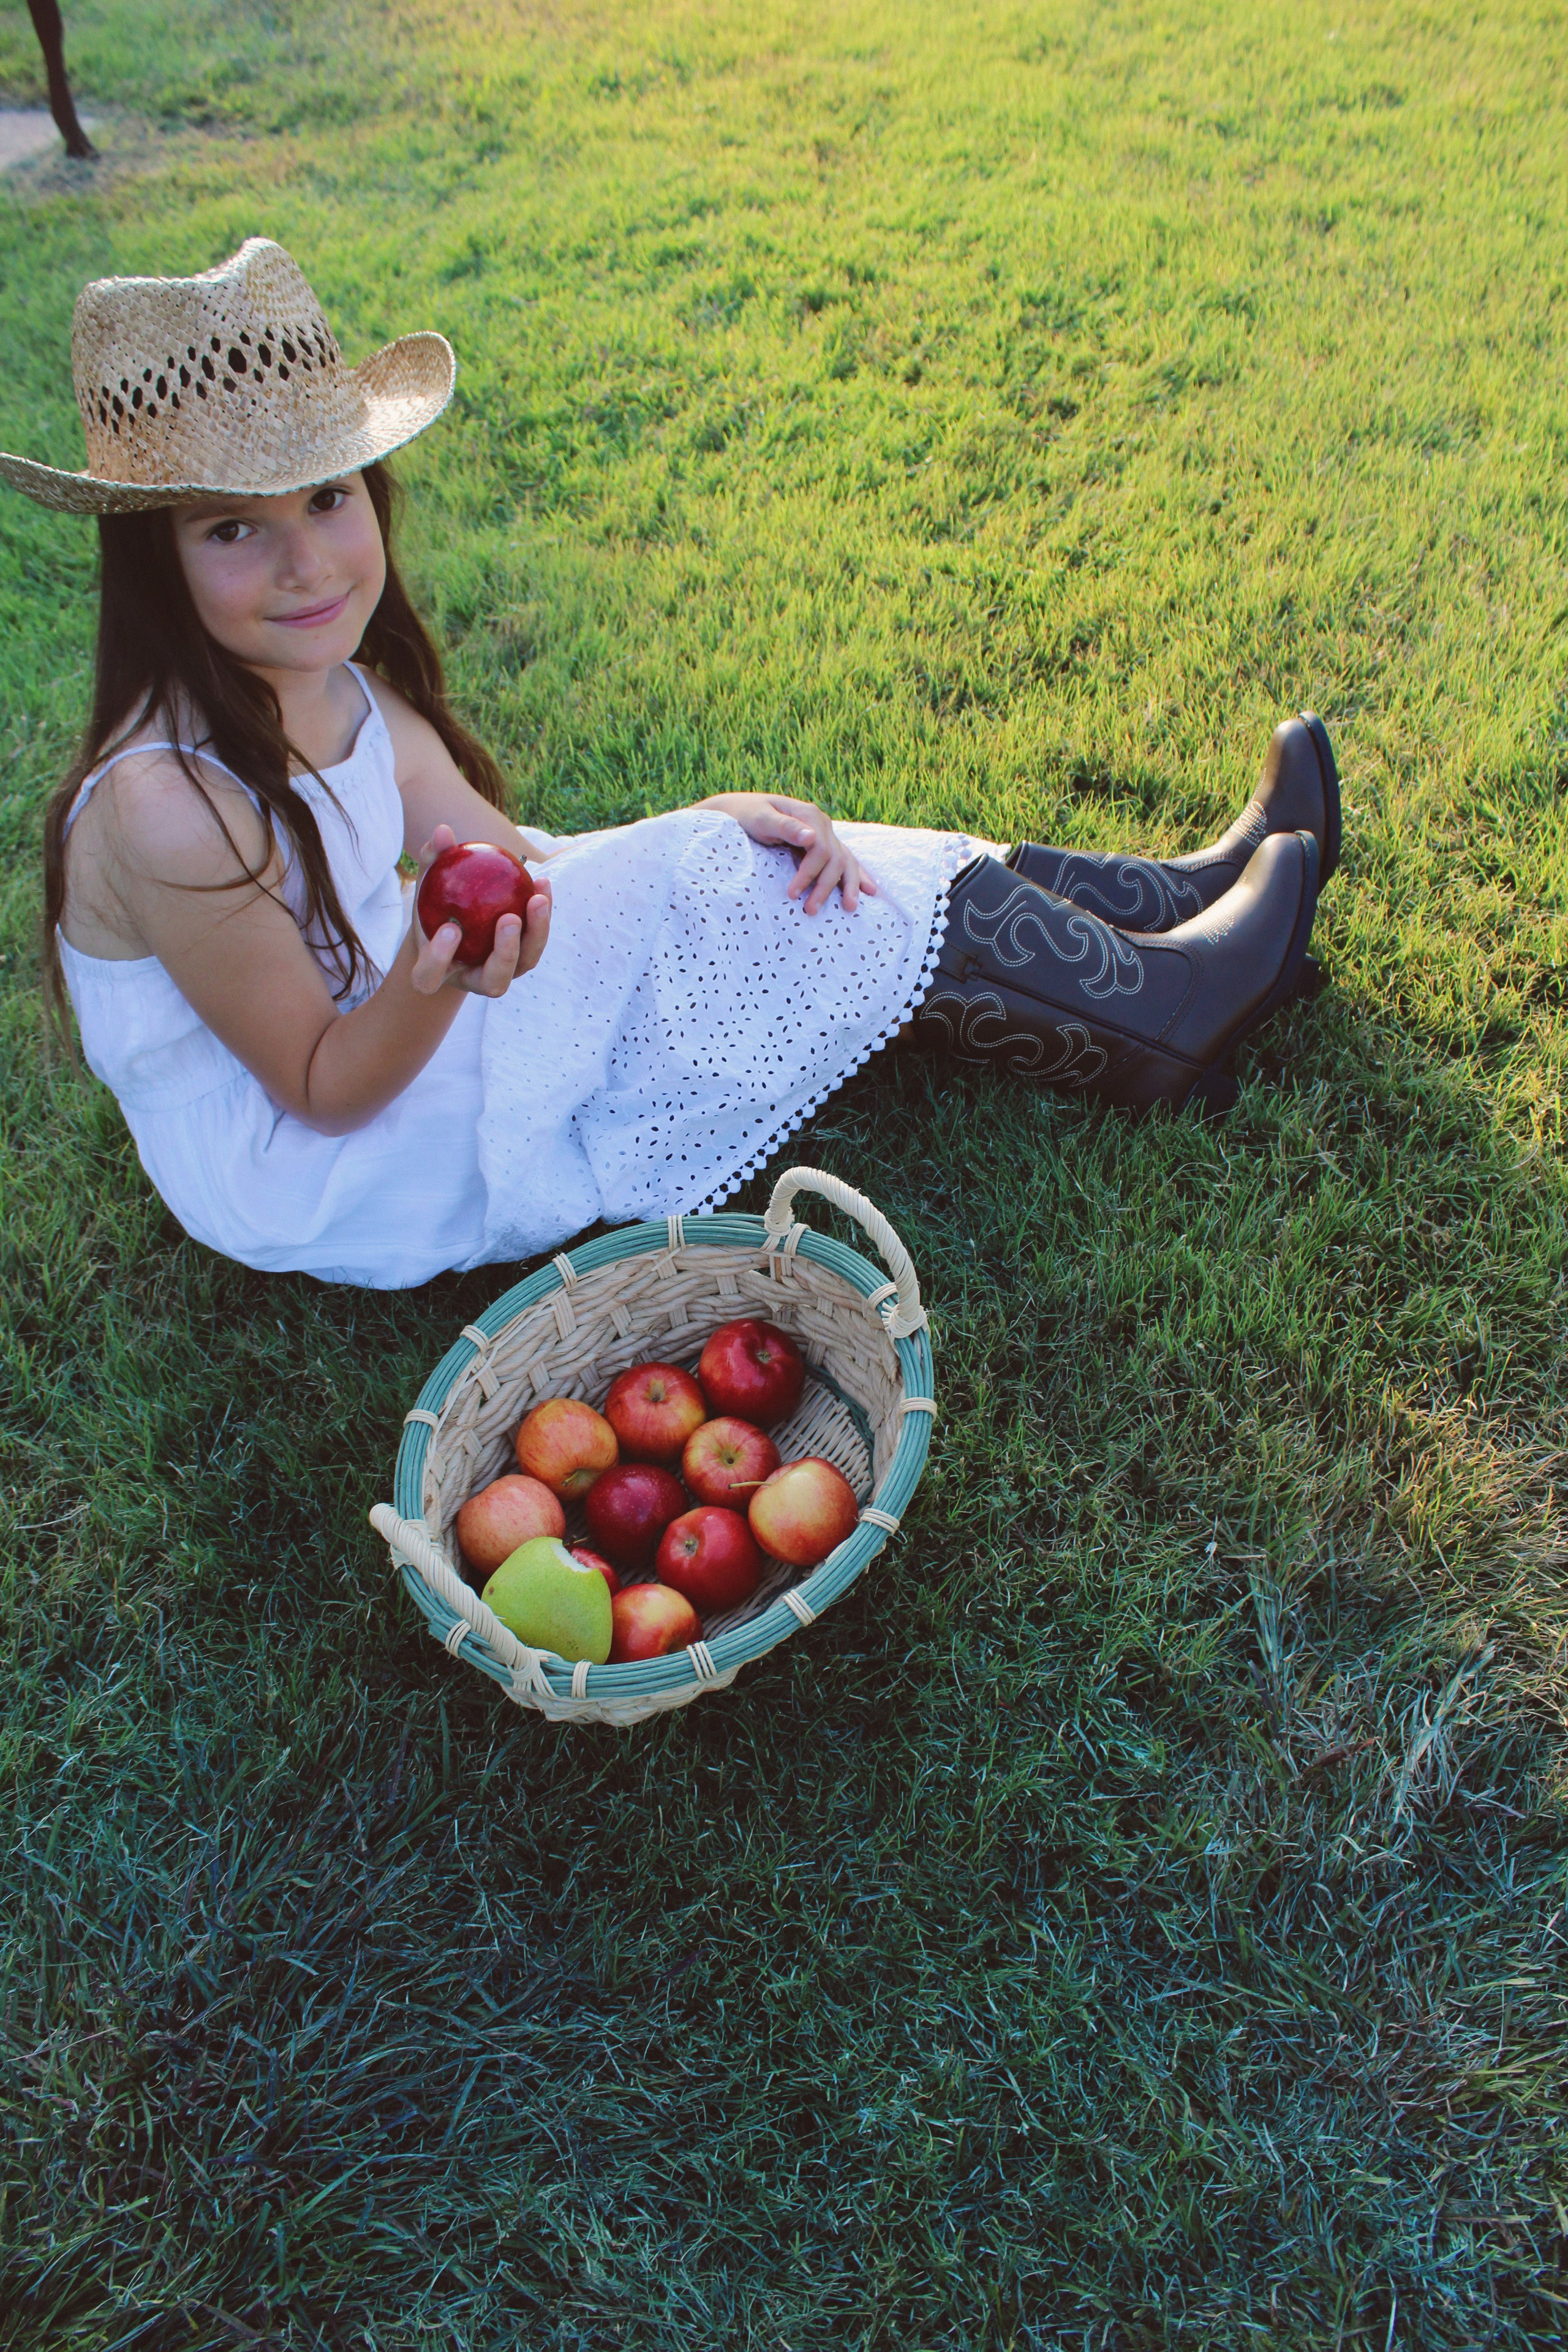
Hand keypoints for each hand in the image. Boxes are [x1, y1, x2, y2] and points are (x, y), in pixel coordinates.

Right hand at [409, 824, 552, 998]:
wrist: (455, 923)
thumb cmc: (434, 904)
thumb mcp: (428, 883)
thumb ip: (431, 861)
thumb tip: (443, 831)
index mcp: (436, 973)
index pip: (430, 976)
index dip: (439, 959)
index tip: (450, 928)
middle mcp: (474, 980)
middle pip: (493, 982)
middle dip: (504, 953)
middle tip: (508, 919)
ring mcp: (503, 973)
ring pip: (523, 964)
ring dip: (535, 933)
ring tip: (537, 898)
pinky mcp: (524, 960)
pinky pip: (537, 940)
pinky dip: (543, 914)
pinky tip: (542, 884)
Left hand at [699, 792, 878, 913]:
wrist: (739, 810)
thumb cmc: (747, 814)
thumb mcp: (761, 818)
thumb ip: (785, 826)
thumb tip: (811, 837)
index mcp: (809, 816)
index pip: (821, 849)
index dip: (810, 874)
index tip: (792, 894)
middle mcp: (822, 824)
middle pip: (835, 859)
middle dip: (825, 887)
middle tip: (810, 910)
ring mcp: (824, 834)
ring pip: (845, 861)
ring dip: (849, 885)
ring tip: (850, 908)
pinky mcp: (821, 844)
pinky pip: (844, 860)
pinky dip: (857, 875)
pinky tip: (869, 890)